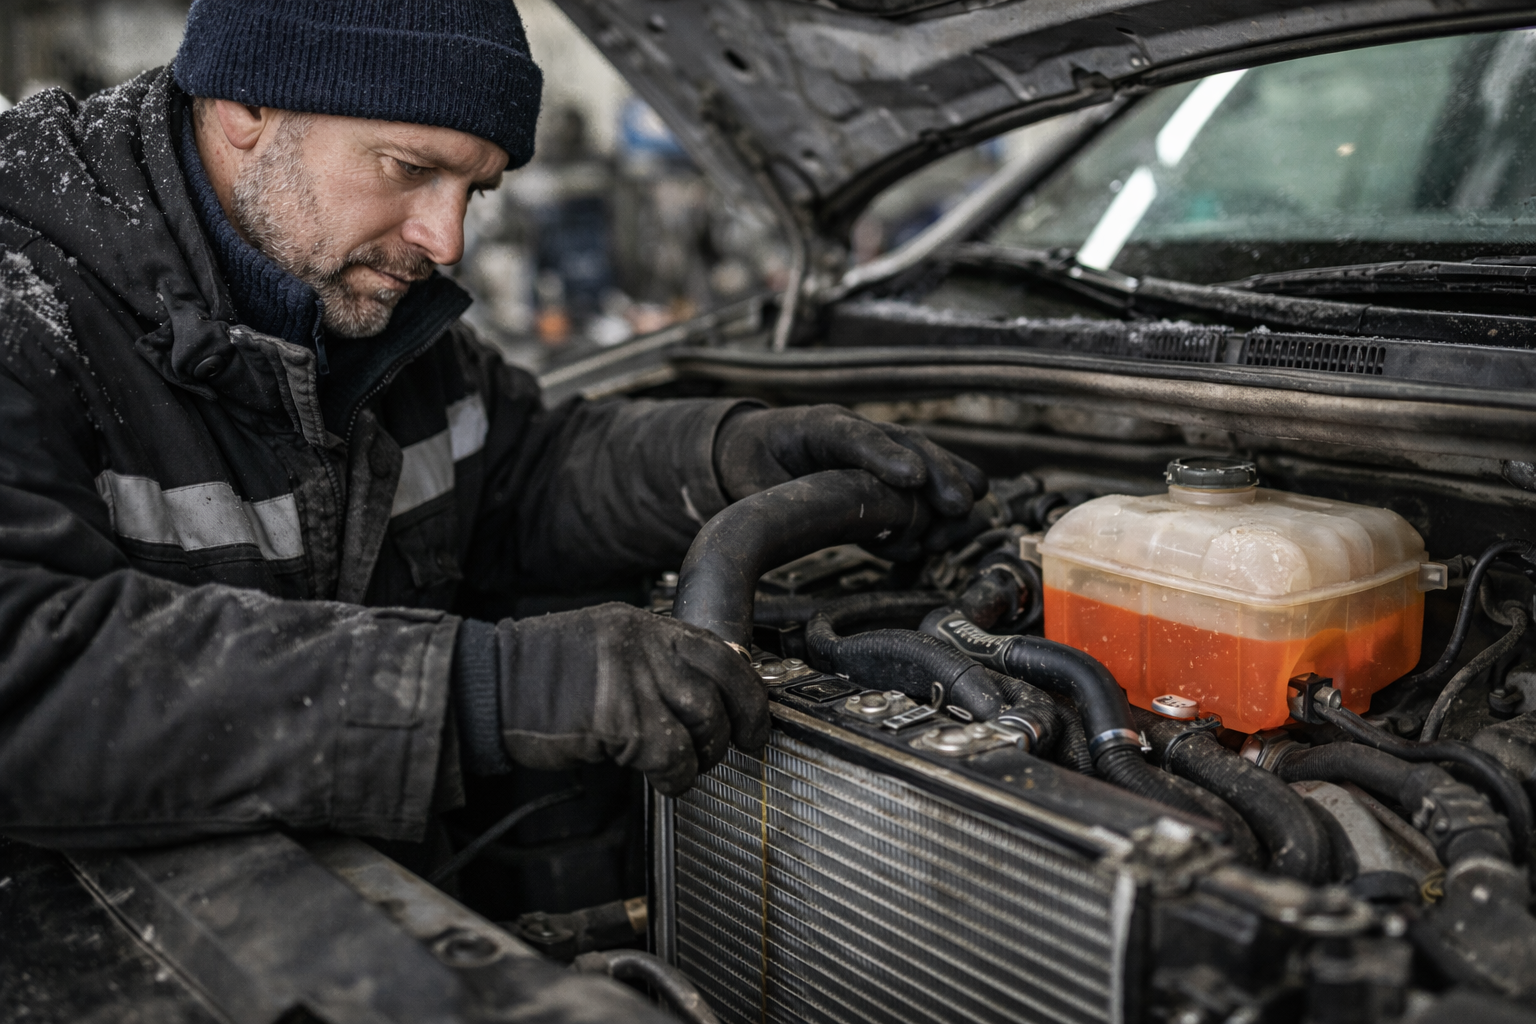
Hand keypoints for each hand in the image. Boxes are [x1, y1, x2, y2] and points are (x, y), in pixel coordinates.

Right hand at [494, 604, 768, 794]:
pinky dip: (676, 776)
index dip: (747, 691)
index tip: (753, 720)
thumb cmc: (543, 673)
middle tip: (734, 749)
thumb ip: (657, 658)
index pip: (721, 652)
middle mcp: (645, 645)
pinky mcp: (618, 718)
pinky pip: (672, 755)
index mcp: (645, 626)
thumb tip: (712, 680)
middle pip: (723, 686)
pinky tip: (662, 781)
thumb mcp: (608, 645)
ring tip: (683, 766)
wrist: (490, 684)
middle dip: (739, 725)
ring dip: (702, 755)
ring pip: (704, 722)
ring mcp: (633, 679)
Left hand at [714, 405, 987, 517]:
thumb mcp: (751, 480)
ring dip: (948, 492)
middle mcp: (856, 434)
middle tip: (958, 506)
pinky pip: (923, 488)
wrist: (757, 449)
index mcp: (818, 426)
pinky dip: (941, 510)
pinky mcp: (886, 479)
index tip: (915, 478)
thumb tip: (799, 526)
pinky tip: (950, 532)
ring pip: (926, 461)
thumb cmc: (755, 462)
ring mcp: (877, 452)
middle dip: (938, 473)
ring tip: (959, 521)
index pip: (852, 435)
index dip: (885, 455)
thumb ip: (775, 499)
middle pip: (907, 443)